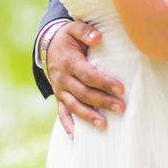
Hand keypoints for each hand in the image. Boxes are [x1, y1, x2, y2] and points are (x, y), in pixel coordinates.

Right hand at [45, 21, 125, 137]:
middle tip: (121, 108)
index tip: (121, 89)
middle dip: (102, 101)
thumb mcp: (73, 28)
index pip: (88, 75)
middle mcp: (63, 78)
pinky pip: (62, 113)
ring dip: (89, 116)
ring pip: (74, 106)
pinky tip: (76, 138)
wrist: (47, 46)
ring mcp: (60, 90)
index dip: (104, 82)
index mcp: (69, 62)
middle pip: (84, 93)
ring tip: (104, 125)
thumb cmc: (67, 38)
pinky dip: (68, 126)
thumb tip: (98, 38)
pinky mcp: (59, 97)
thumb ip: (85, 31)